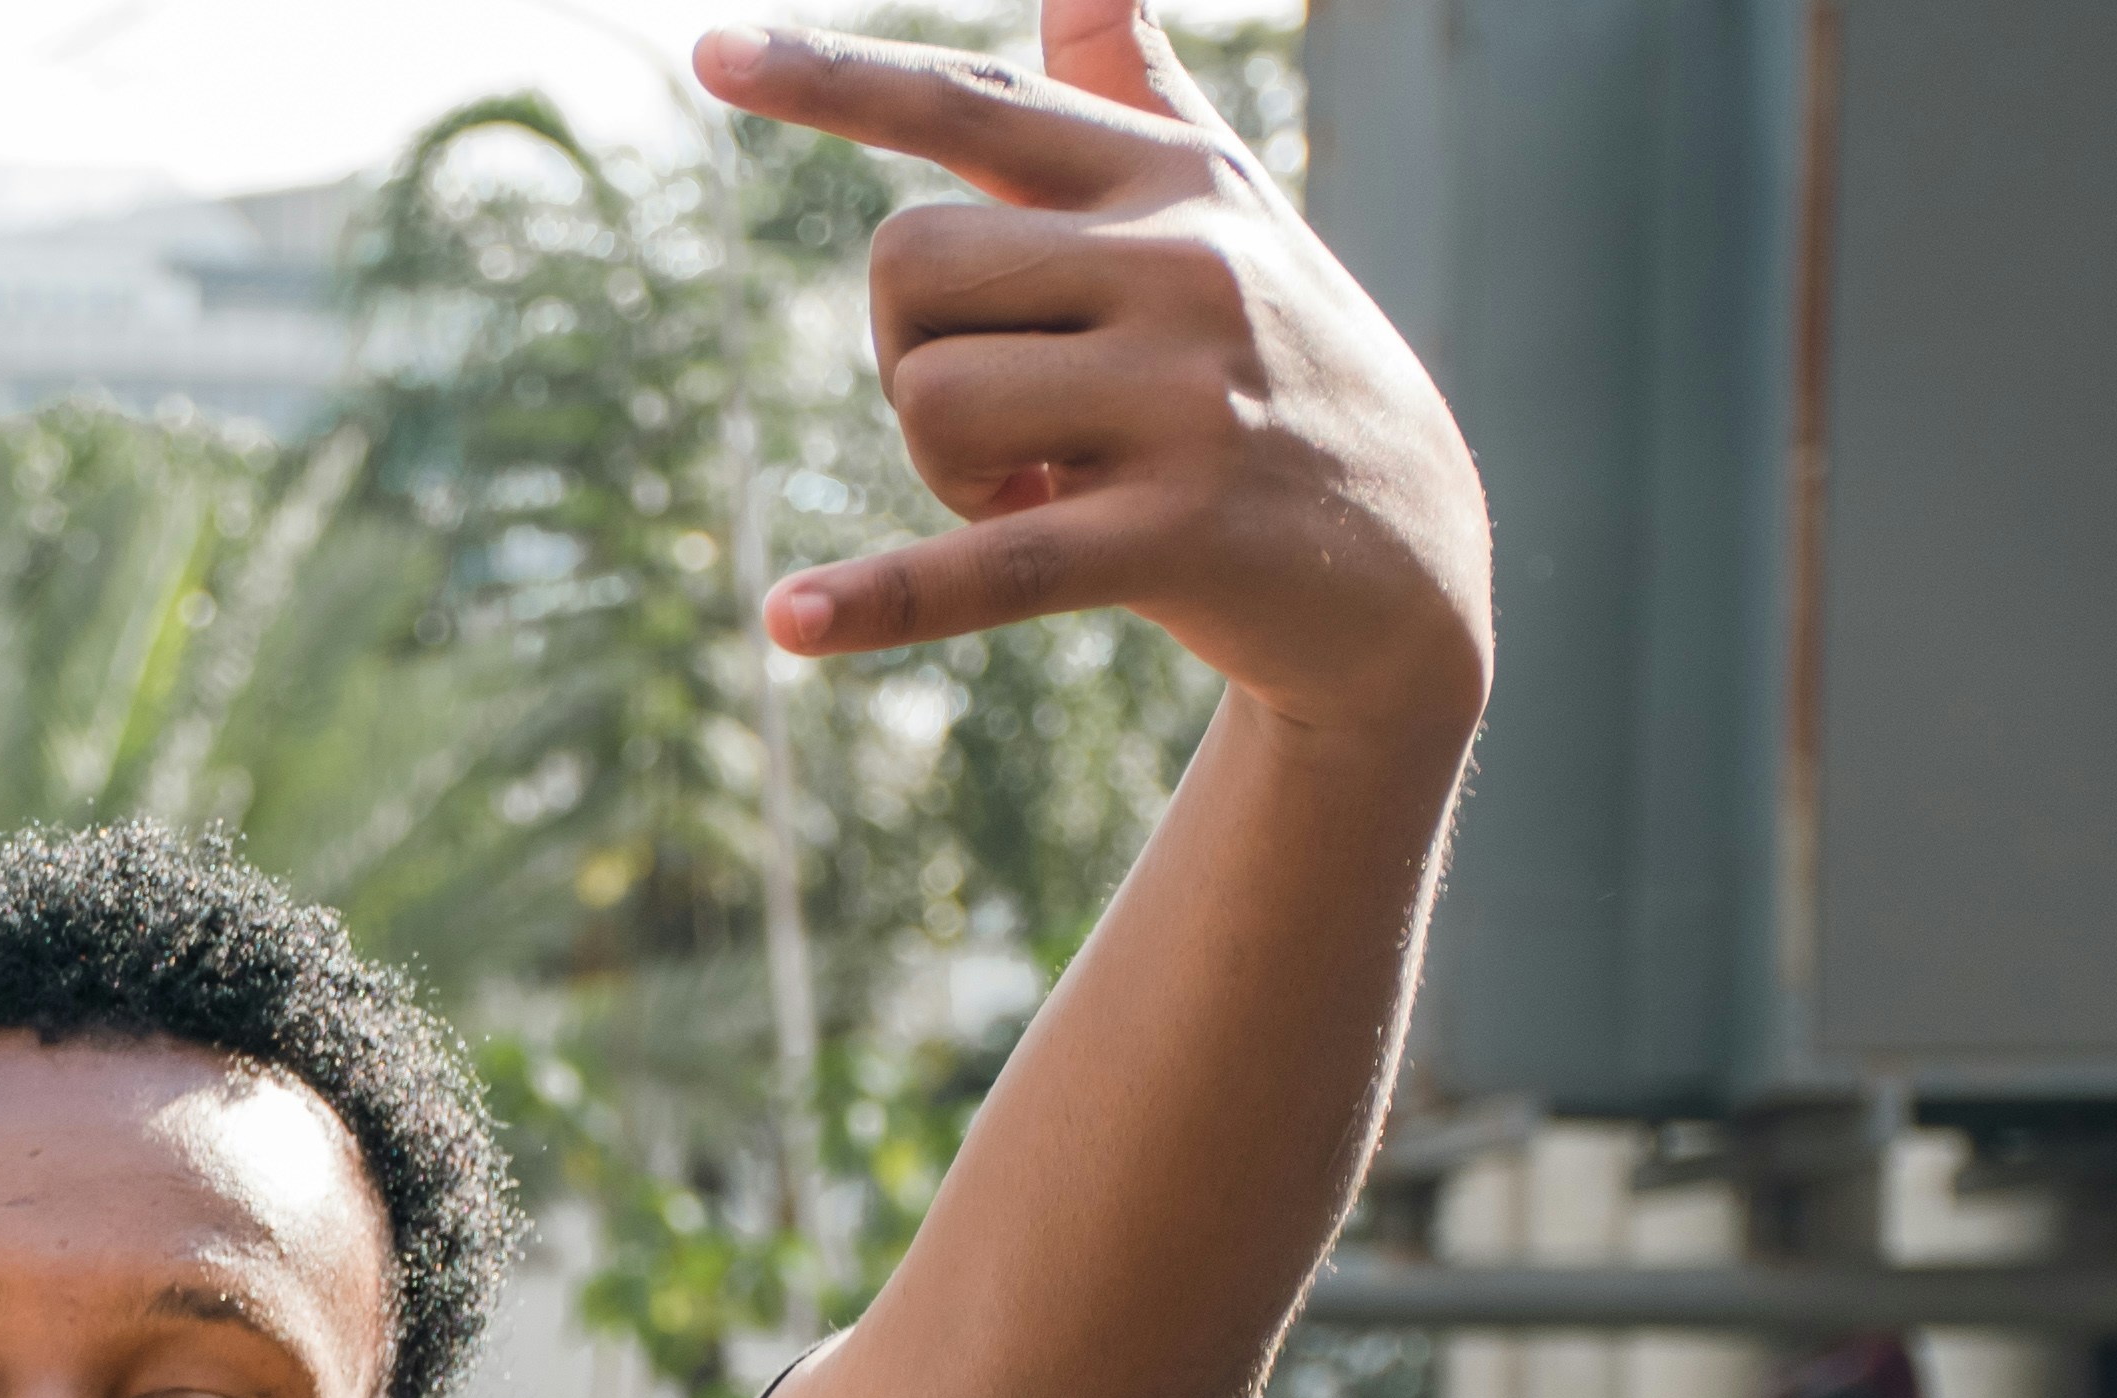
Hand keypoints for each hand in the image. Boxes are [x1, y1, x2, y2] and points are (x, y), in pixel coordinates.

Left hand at [698, 3, 1490, 745]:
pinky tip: (790, 621)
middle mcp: (1185, 264)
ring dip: (942, 471)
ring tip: (1039, 495)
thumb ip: (1137, 94)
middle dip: (909, 356)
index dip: (832, 78)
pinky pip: (989, 564)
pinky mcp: (1179, 535)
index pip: (976, 102)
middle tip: (1005, 423)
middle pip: (908, 265)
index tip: (709, 55)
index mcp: (1172, 179)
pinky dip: (880, 598)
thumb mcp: (1225, 217)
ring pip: (931, 398)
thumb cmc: (1276, 371)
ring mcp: (1188, 398)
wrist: (1408, 564)